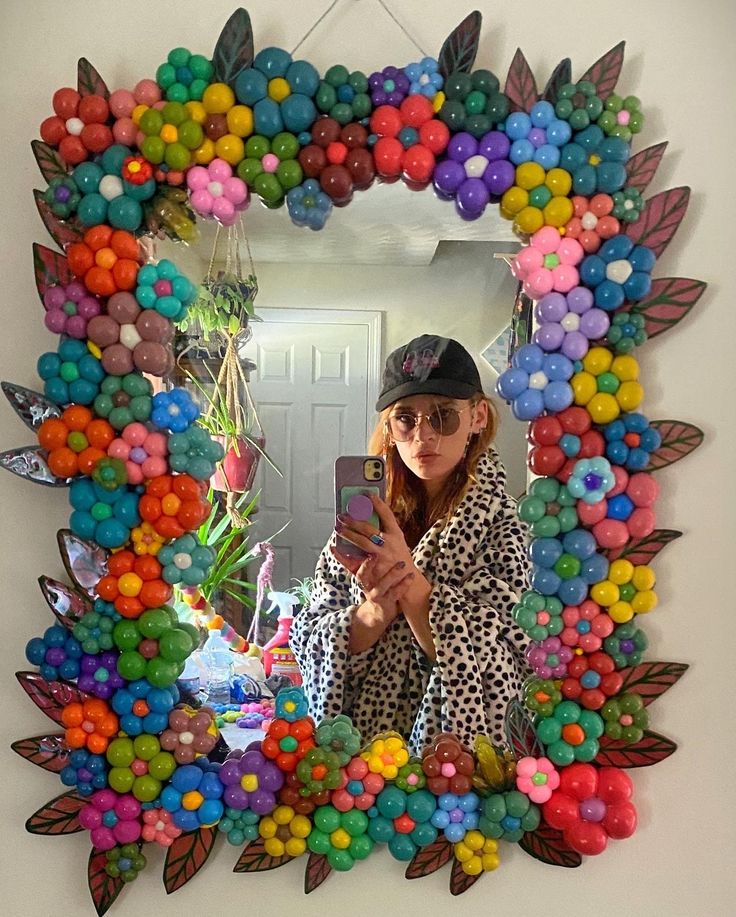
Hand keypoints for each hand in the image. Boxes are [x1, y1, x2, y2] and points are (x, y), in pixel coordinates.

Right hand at [330, 546, 415, 653]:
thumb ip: (351, 562)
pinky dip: (404, 584)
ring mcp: (377, 595)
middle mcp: (367, 587)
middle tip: (375, 554)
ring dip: (392, 574)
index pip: (356, 569)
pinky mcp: (388, 602)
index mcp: (362, 580)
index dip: (359, 561)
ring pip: (382, 585)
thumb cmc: (372, 588)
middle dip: (367, 566)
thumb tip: (333, 547)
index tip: (365, 550)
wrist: (377, 614)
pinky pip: (396, 593)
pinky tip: (411, 575)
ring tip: (401, 563)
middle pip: (363, 576)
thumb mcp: (362, 577)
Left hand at [333, 495, 432, 630]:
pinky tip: (334, 547)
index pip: (387, 515)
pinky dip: (343, 554)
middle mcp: (390, 544)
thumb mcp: (397, 541)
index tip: (367, 494)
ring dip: (348, 534)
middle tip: (342, 514)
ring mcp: (383, 556)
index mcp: (396, 534)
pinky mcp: (375, 568)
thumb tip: (368, 515)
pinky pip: (356, 560)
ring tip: (338, 527)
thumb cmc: (399, 558)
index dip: (377, 503)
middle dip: (354, 520)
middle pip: (369, 529)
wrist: (407, 582)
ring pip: (362, 543)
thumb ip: (384, 530)